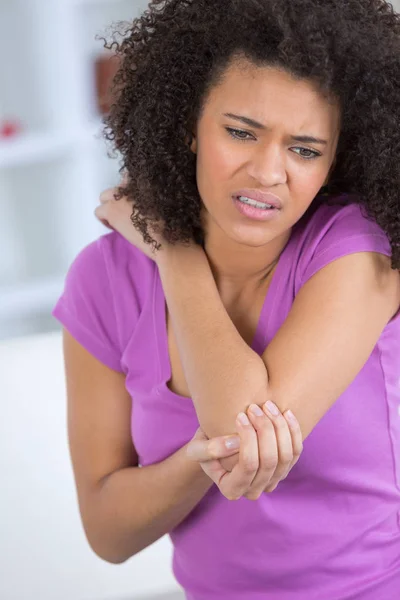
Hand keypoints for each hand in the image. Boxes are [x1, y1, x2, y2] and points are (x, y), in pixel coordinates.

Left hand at [94, 182, 163, 260]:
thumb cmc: (171, 226)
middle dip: (120, 197)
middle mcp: (131, 183)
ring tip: (121, 219)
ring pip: (105, 197)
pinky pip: (99, 211)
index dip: (131, 190)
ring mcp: (120, 195)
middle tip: (128, 211)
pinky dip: (105, 219)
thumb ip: (155, 194)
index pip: (130, 177)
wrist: (165, 240)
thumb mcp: (166, 204)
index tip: (137, 201)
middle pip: (118, 185)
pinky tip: (116, 227)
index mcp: (146, 181)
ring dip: (112, 206)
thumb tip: (144, 194)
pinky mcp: (111, 210)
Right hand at [187, 402, 302, 500]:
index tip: (240, 414)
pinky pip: (296, 452)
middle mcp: (254, 490)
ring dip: (279, 427)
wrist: (219, 442)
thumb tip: (234, 443)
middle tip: (255, 407)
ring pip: (286, 456)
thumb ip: (208, 449)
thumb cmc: (205, 444)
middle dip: (265, 430)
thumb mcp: (196, 448)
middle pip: (269, 461)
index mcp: (232, 490)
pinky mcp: (284, 468)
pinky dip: (293, 431)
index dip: (248, 439)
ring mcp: (272, 481)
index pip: (248, 465)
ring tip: (268, 405)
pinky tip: (286, 412)